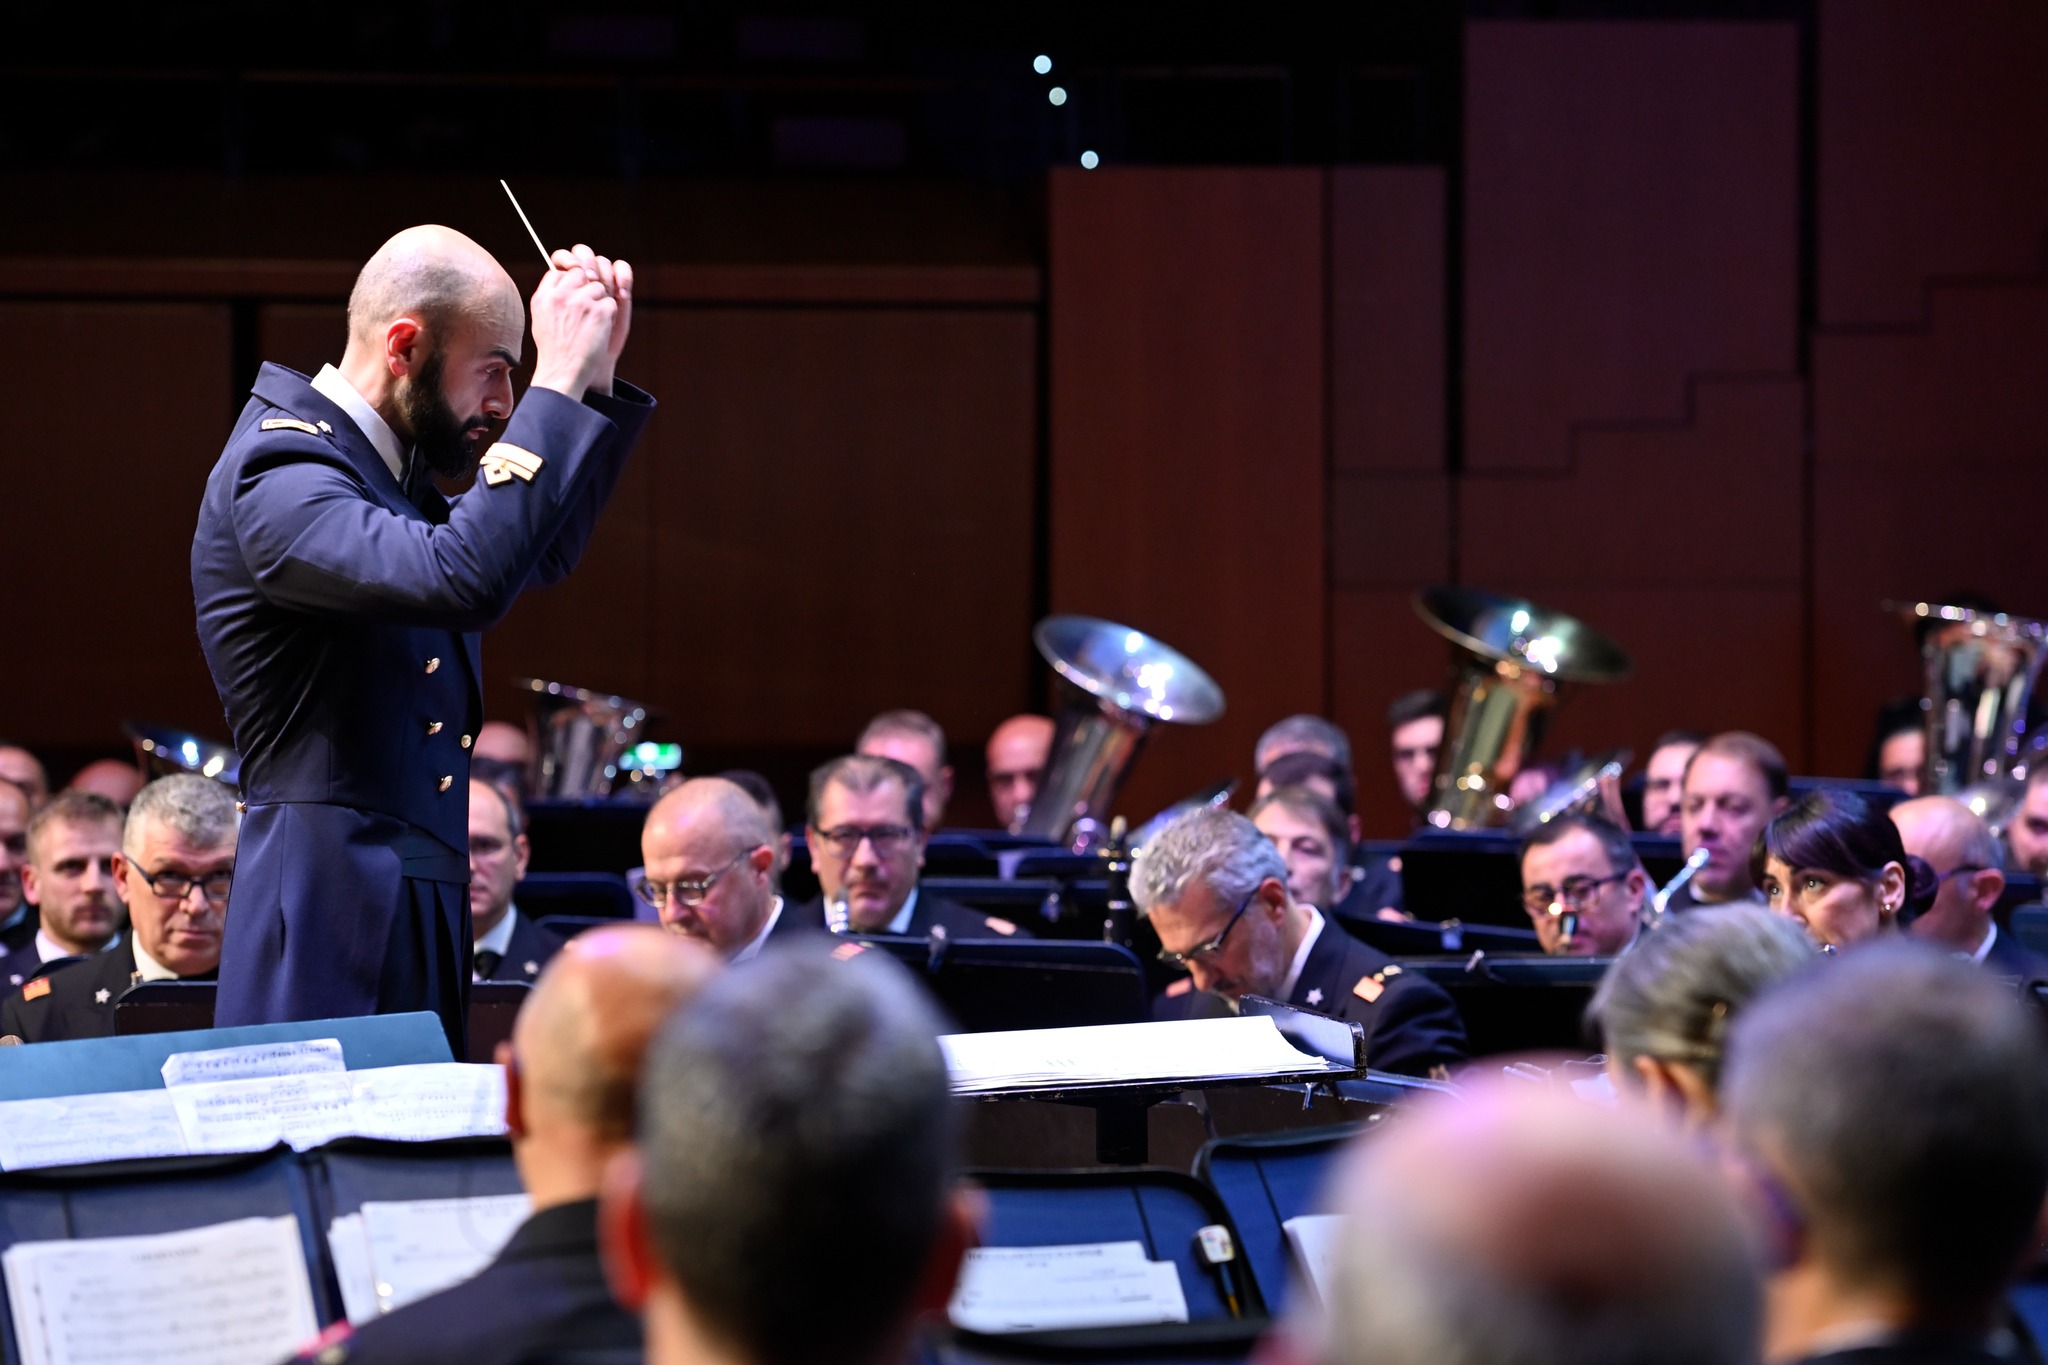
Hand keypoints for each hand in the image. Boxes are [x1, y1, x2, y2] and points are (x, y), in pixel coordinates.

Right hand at [552, 244, 632, 393]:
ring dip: (599, 304)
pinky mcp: (600, 311)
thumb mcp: (541, 319)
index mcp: (543, 296)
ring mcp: (581, 301)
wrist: (564, 373)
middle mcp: (561, 295)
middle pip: (581, 274)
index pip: (559, 272)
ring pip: (599, 288)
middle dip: (586, 288)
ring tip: (591, 325)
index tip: (572, 294)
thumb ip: (550, 298)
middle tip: (585, 310)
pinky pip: (611, 303)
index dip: (569, 281)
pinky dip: (609, 317)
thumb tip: (562, 279)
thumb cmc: (554, 350)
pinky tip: (599, 331)